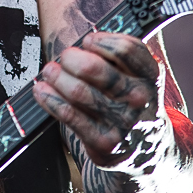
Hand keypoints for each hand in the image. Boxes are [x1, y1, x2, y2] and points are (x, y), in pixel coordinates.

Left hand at [33, 31, 163, 167]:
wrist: (144, 151)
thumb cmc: (129, 101)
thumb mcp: (137, 76)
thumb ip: (118, 56)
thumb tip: (84, 41)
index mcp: (150, 75)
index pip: (126, 50)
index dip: (101, 41)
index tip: (87, 41)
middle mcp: (139, 98)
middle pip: (94, 68)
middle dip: (71, 59)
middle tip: (64, 57)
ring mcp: (122, 121)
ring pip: (78, 91)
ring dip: (57, 77)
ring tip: (50, 72)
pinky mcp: (104, 141)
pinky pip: (69, 114)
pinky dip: (50, 99)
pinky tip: (42, 91)